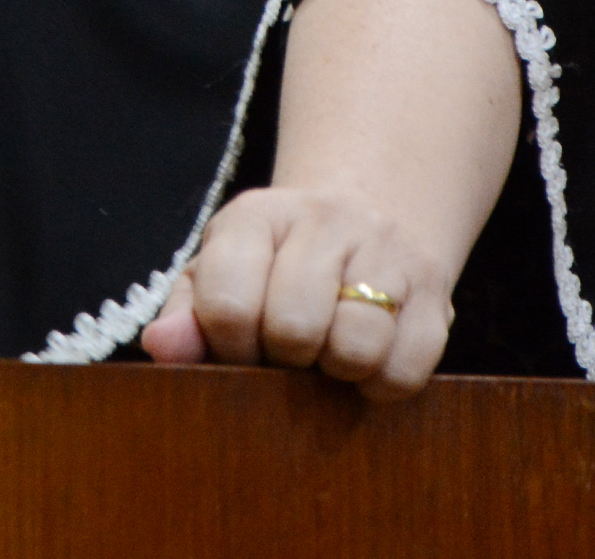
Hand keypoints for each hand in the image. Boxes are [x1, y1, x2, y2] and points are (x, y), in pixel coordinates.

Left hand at [137, 185, 455, 400]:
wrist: (366, 212)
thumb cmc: (275, 264)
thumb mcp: (219, 274)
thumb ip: (185, 314)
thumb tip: (162, 344)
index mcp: (256, 216)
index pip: (229, 302)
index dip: (230, 347)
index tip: (241, 347)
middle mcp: (323, 220)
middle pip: (294, 327)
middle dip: (284, 358)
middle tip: (287, 352)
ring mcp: (385, 249)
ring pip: (357, 346)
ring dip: (336, 369)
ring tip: (326, 352)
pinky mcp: (433, 287)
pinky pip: (407, 367)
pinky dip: (382, 382)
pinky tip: (366, 359)